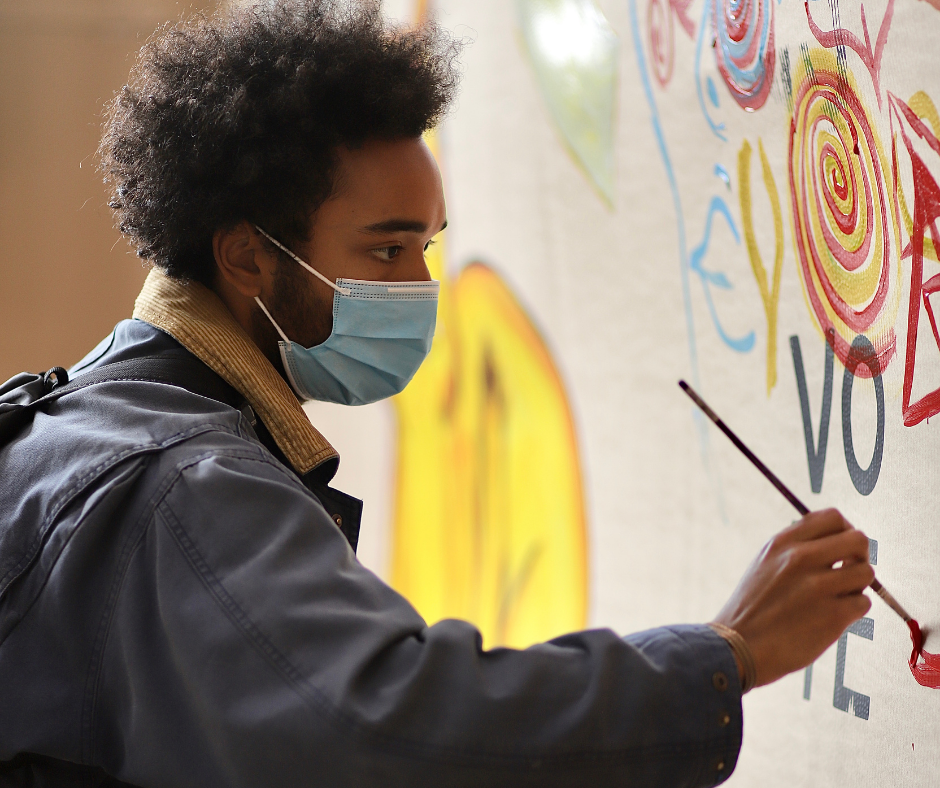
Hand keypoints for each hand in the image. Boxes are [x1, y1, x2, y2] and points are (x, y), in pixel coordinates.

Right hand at [713, 509, 873, 688]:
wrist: (737, 647)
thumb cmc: (752, 608)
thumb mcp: (764, 564)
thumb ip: (794, 549)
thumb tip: (833, 541)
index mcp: (782, 542)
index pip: (832, 517)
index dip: (844, 531)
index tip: (841, 548)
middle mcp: (800, 558)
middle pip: (858, 539)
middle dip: (859, 555)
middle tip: (848, 571)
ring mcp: (818, 587)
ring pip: (866, 572)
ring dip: (857, 586)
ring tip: (838, 597)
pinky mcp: (833, 616)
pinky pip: (863, 603)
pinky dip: (853, 611)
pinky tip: (833, 617)